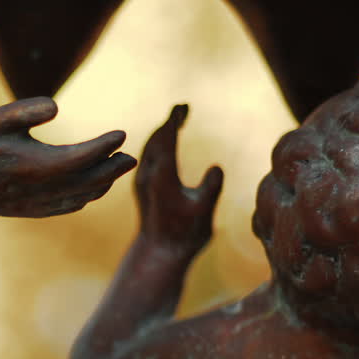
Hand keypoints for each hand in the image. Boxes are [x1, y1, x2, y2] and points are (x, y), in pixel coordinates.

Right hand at [0, 97, 136, 217]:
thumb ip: (25, 110)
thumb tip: (56, 107)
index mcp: (43, 165)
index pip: (84, 155)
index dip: (105, 145)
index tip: (121, 134)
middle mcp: (49, 187)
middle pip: (92, 179)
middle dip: (113, 167)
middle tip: (131, 156)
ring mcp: (46, 202)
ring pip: (85, 194)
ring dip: (105, 181)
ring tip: (119, 167)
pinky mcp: (40, 210)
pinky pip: (73, 204)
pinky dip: (89, 195)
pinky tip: (94, 188)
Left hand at [136, 105, 222, 253]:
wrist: (160, 252)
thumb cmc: (186, 234)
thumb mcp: (204, 212)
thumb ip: (211, 188)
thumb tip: (216, 167)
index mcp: (162, 177)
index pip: (167, 140)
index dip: (174, 121)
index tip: (182, 107)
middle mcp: (148, 175)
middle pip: (156, 139)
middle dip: (169, 122)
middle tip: (183, 108)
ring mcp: (142, 181)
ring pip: (149, 147)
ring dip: (162, 131)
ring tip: (177, 120)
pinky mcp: (141, 187)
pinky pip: (148, 157)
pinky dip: (157, 144)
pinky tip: (165, 143)